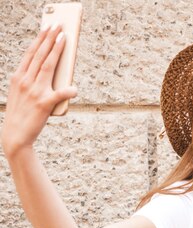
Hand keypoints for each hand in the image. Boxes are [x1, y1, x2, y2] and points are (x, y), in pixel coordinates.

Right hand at [1, 24, 77, 158]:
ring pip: (48, 67)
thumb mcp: (24, 93)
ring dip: (57, 51)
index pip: (31, 53)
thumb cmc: (23, 114)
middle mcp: (25, 81)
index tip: (48, 28)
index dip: (41, 39)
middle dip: (50, 39)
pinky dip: (69, 90)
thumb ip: (35, 81)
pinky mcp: (44, 104)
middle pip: (40, 55)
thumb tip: (55, 72)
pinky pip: (60, 94)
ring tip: (64, 38)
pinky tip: (75, 88)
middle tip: (59, 26)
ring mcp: (35, 92)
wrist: (16, 135)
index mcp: (19, 77)